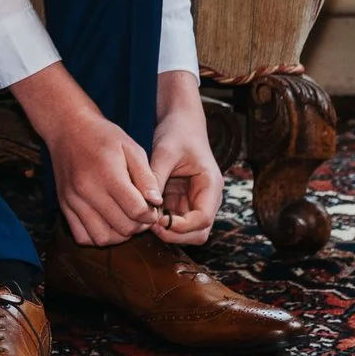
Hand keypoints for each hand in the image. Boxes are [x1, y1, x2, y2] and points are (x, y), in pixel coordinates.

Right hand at [10, 63, 164, 247]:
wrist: (67, 127)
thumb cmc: (103, 136)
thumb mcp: (132, 148)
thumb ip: (147, 176)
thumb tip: (156, 202)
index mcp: (107, 174)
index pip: (136, 211)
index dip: (151, 214)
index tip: (151, 206)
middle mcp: (87, 190)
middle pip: (123, 227)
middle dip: (139, 225)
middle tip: (141, 212)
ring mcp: (73, 200)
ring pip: (102, 237)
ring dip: (119, 234)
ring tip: (124, 219)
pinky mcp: (64, 205)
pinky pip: (82, 236)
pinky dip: (97, 236)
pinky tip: (106, 222)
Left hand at [148, 71, 223, 245]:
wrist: (180, 121)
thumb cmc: (177, 133)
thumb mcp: (165, 151)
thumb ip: (157, 177)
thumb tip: (148, 203)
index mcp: (211, 186)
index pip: (203, 219)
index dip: (181, 227)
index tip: (157, 221)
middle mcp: (206, 198)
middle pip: (198, 233)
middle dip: (175, 234)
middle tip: (149, 224)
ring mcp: (194, 201)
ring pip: (185, 231)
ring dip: (166, 230)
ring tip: (144, 218)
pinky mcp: (180, 200)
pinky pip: (172, 220)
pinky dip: (159, 221)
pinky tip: (143, 212)